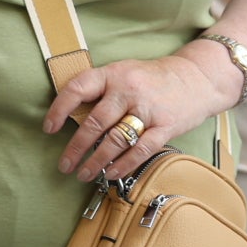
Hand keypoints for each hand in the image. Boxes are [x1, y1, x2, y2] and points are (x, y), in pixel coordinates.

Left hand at [45, 47, 233, 181]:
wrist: (198, 77)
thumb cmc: (153, 78)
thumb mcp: (123, 72)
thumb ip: (101, 90)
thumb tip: (72, 116)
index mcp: (112, 74)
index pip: (77, 89)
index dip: (59, 109)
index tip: (48, 128)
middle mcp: (128, 89)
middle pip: (95, 121)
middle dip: (76, 147)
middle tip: (64, 164)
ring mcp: (148, 108)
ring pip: (116, 139)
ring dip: (96, 160)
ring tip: (83, 174)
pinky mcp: (166, 126)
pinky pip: (141, 150)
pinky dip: (123, 164)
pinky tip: (111, 174)